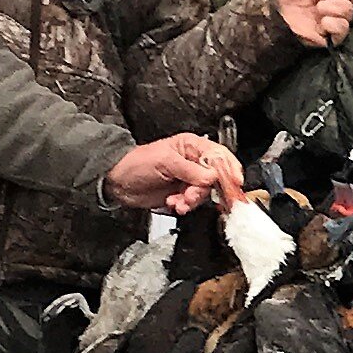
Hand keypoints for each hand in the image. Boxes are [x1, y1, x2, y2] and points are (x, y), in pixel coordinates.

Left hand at [108, 134, 245, 213]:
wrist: (118, 182)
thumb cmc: (136, 163)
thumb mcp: (165, 162)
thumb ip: (191, 171)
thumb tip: (212, 177)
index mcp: (192, 146)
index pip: (219, 156)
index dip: (229, 169)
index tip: (235, 182)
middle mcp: (193, 162)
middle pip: (215, 178)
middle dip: (204, 190)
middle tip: (191, 196)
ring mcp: (188, 179)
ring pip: (204, 193)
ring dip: (192, 200)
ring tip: (178, 201)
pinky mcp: (182, 193)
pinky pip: (193, 203)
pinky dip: (185, 206)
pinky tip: (174, 203)